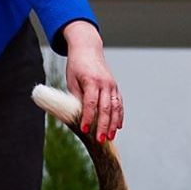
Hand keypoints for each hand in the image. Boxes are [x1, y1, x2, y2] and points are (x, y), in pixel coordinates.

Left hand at [63, 21, 122, 141]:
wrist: (88, 49)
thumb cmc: (76, 66)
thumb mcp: (71, 81)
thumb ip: (76, 98)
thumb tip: (76, 116)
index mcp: (91, 81)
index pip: (90, 103)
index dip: (88, 117)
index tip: (84, 129)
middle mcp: (105, 83)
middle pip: (106, 108)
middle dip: (102, 125)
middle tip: (99, 139)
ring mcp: (112, 85)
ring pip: (115, 107)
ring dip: (112, 124)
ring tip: (109, 137)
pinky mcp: (115, 88)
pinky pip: (119, 104)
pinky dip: (119, 116)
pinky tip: (117, 127)